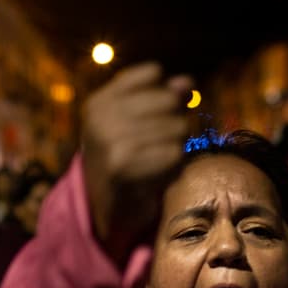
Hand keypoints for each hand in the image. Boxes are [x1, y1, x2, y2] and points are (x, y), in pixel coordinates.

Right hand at [81, 62, 192, 256]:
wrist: (106, 214)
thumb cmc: (126, 163)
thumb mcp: (135, 124)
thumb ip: (161, 97)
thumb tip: (188, 81)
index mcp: (99, 102)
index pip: (153, 74)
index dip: (165, 95)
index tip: (151, 121)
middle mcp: (101, 118)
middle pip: (171, 101)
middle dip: (174, 124)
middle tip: (154, 149)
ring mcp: (110, 142)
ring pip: (179, 128)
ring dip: (177, 149)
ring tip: (155, 164)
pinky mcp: (124, 168)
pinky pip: (176, 155)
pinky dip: (176, 169)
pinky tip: (158, 178)